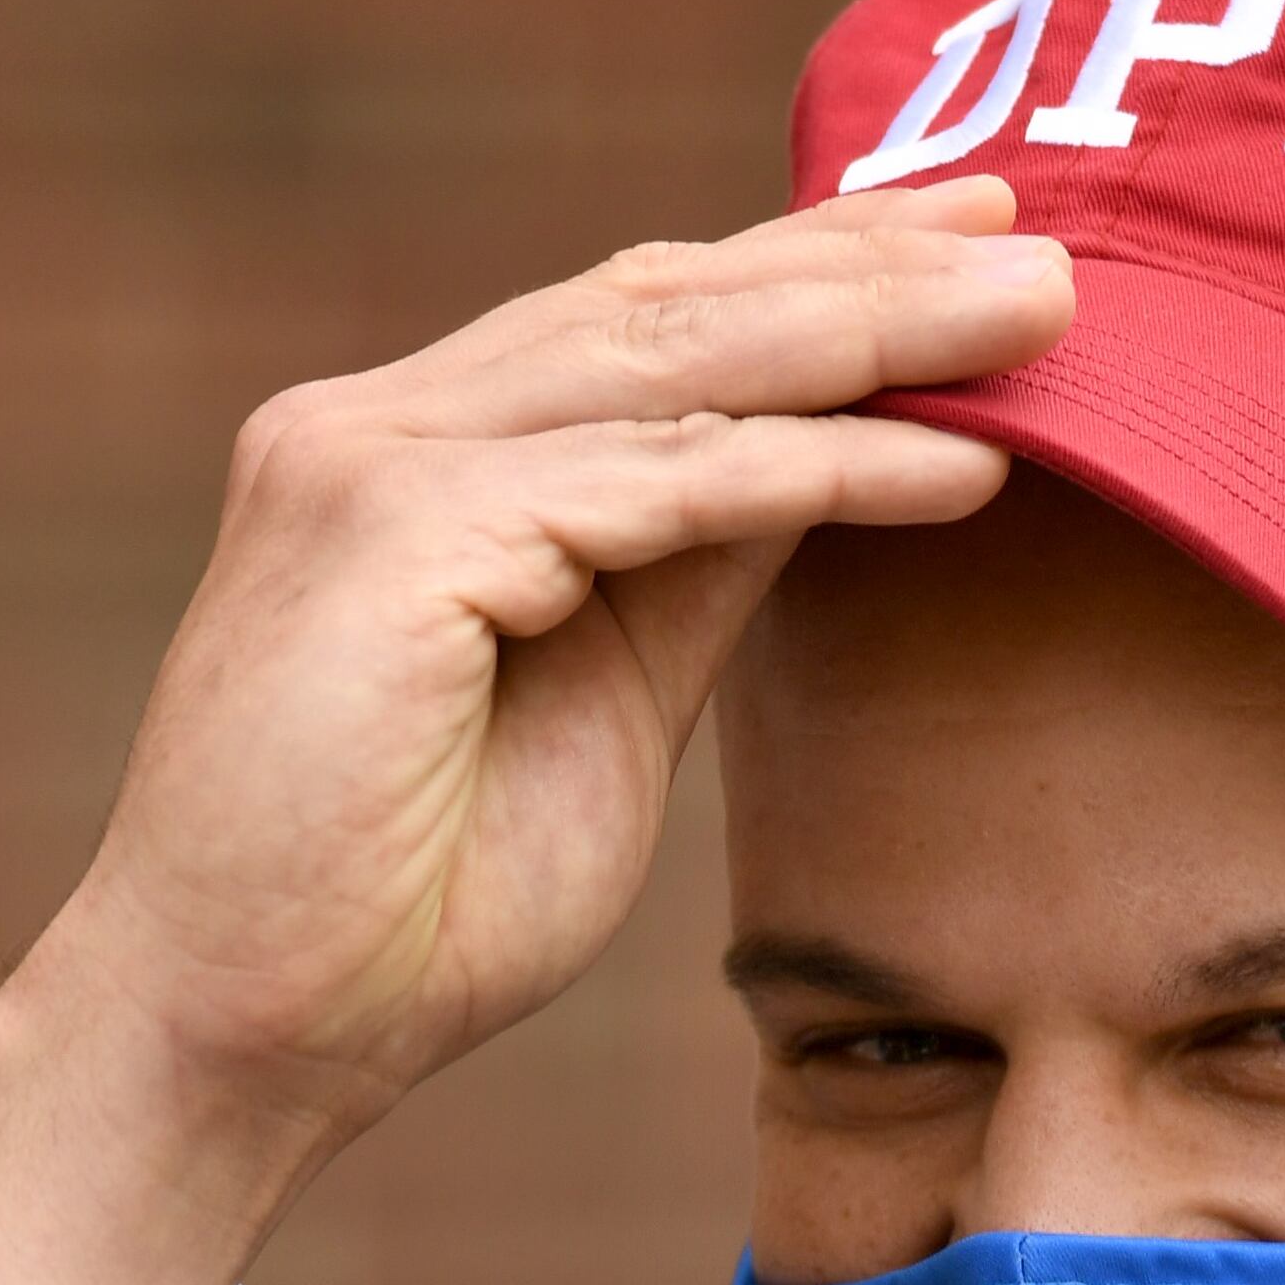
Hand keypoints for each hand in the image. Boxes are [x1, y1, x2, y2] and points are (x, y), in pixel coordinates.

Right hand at [0, 177, 1072, 1284]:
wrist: (235, 1042)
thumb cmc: (403, 912)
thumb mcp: (600, 701)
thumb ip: (688, 569)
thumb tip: (825, 464)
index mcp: (408, 454)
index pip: (633, 319)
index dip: (806, 270)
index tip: (967, 241)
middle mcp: (373, 424)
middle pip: (663, 307)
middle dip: (866, 268)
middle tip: (1049, 242)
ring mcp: (367, 464)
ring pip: (669, 364)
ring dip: (874, 337)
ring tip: (1044, 320)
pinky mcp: (389, 536)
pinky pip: (656, 484)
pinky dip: (820, 474)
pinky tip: (957, 475)